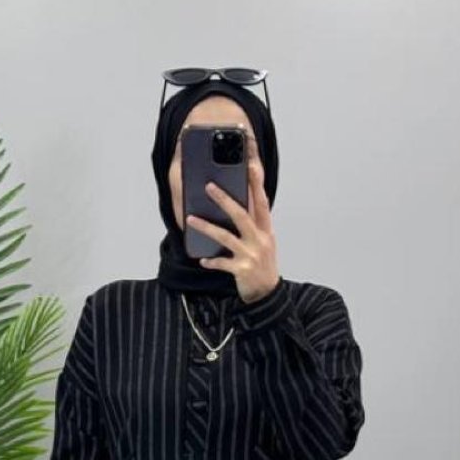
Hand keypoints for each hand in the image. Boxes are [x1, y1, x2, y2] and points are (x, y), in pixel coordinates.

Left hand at [186, 156, 280, 303]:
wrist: (268, 294)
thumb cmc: (263, 265)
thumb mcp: (264, 241)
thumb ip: (254, 224)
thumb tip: (236, 204)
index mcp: (266, 229)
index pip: (261, 201)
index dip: (256, 183)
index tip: (250, 165)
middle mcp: (260, 240)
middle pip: (242, 214)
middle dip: (225, 200)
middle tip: (209, 186)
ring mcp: (251, 255)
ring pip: (226, 237)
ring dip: (207, 227)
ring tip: (191, 219)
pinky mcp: (242, 270)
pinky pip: (222, 263)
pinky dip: (212, 261)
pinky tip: (202, 259)